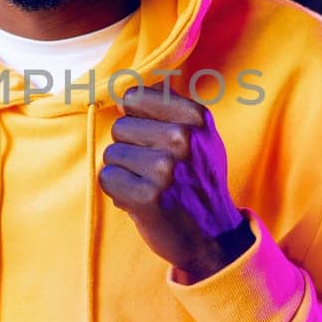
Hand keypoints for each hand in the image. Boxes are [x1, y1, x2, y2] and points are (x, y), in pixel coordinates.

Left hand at [99, 85, 245, 282]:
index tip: (151, 138)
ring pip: (111, 154)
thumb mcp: (201, 137)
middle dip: (131, 149)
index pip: (134, 96)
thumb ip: (170, 108)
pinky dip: (118, 192)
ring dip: (125, 173)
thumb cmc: (199, 181)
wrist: (214, 236)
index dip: (135, 119)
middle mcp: (182, 138)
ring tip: (150, 186)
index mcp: (195, 117)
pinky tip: (142, 200)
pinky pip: (107, 178)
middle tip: (155, 171)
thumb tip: (130, 84)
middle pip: (120, 126)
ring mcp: (164, 168)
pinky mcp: (147, 196)